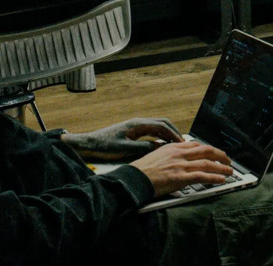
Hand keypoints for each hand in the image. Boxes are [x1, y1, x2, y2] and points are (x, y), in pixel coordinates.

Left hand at [62, 118, 183, 160]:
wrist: (90, 144)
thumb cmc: (105, 145)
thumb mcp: (125, 149)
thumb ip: (143, 148)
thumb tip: (159, 148)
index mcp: (138, 124)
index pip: (161, 125)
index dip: (173, 133)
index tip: (182, 142)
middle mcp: (139, 123)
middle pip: (162, 123)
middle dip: (174, 131)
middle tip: (183, 142)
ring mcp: (136, 127)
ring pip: (157, 127)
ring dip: (168, 134)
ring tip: (176, 145)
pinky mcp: (134, 132)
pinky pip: (151, 132)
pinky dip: (160, 137)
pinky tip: (163, 146)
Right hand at [130, 141, 233, 196]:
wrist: (133, 179)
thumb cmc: (142, 170)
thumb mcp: (156, 154)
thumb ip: (169, 154)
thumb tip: (177, 157)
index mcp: (173, 147)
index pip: (196, 145)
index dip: (209, 149)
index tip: (215, 153)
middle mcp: (179, 154)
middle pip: (206, 151)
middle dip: (220, 155)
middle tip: (227, 160)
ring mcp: (180, 165)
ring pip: (207, 163)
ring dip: (221, 168)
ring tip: (229, 171)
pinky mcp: (180, 178)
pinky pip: (201, 176)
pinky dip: (213, 178)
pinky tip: (221, 180)